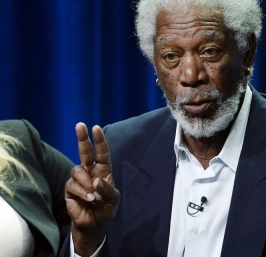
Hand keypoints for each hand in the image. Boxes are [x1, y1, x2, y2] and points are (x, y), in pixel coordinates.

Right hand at [65, 123, 119, 255]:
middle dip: (82, 138)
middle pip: (85, 151)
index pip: (102, 152)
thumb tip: (96, 181)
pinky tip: (88, 199)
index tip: (96, 128)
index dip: (99, 140)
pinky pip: (72, 184)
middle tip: (80, 125)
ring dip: (86, 181)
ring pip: (77, 169)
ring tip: (92, 194)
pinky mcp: (69, 189)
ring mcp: (79, 179)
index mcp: (103, 170)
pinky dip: (81, 191)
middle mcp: (90, 171)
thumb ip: (108, 190)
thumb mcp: (113, 200)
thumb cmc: (106, 208)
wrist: (94, 223)